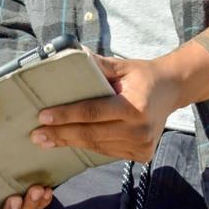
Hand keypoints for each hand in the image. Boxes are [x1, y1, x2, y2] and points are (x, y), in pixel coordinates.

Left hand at [29, 54, 182, 161]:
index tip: (42, 117)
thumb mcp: (121, 66)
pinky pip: (108, 152)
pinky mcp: (142, 154)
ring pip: (98, 146)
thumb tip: (69, 53)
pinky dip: (88, 147)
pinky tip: (69, 143)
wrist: (172, 89)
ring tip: (47, 141)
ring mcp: (142, 145)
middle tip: (36, 135)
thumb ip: (97, 64)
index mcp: (134, 107)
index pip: (92, 113)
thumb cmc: (142, 75)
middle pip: (91, 134)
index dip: (66, 116)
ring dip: (71, 143)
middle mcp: (140, 130)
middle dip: (61, 134)